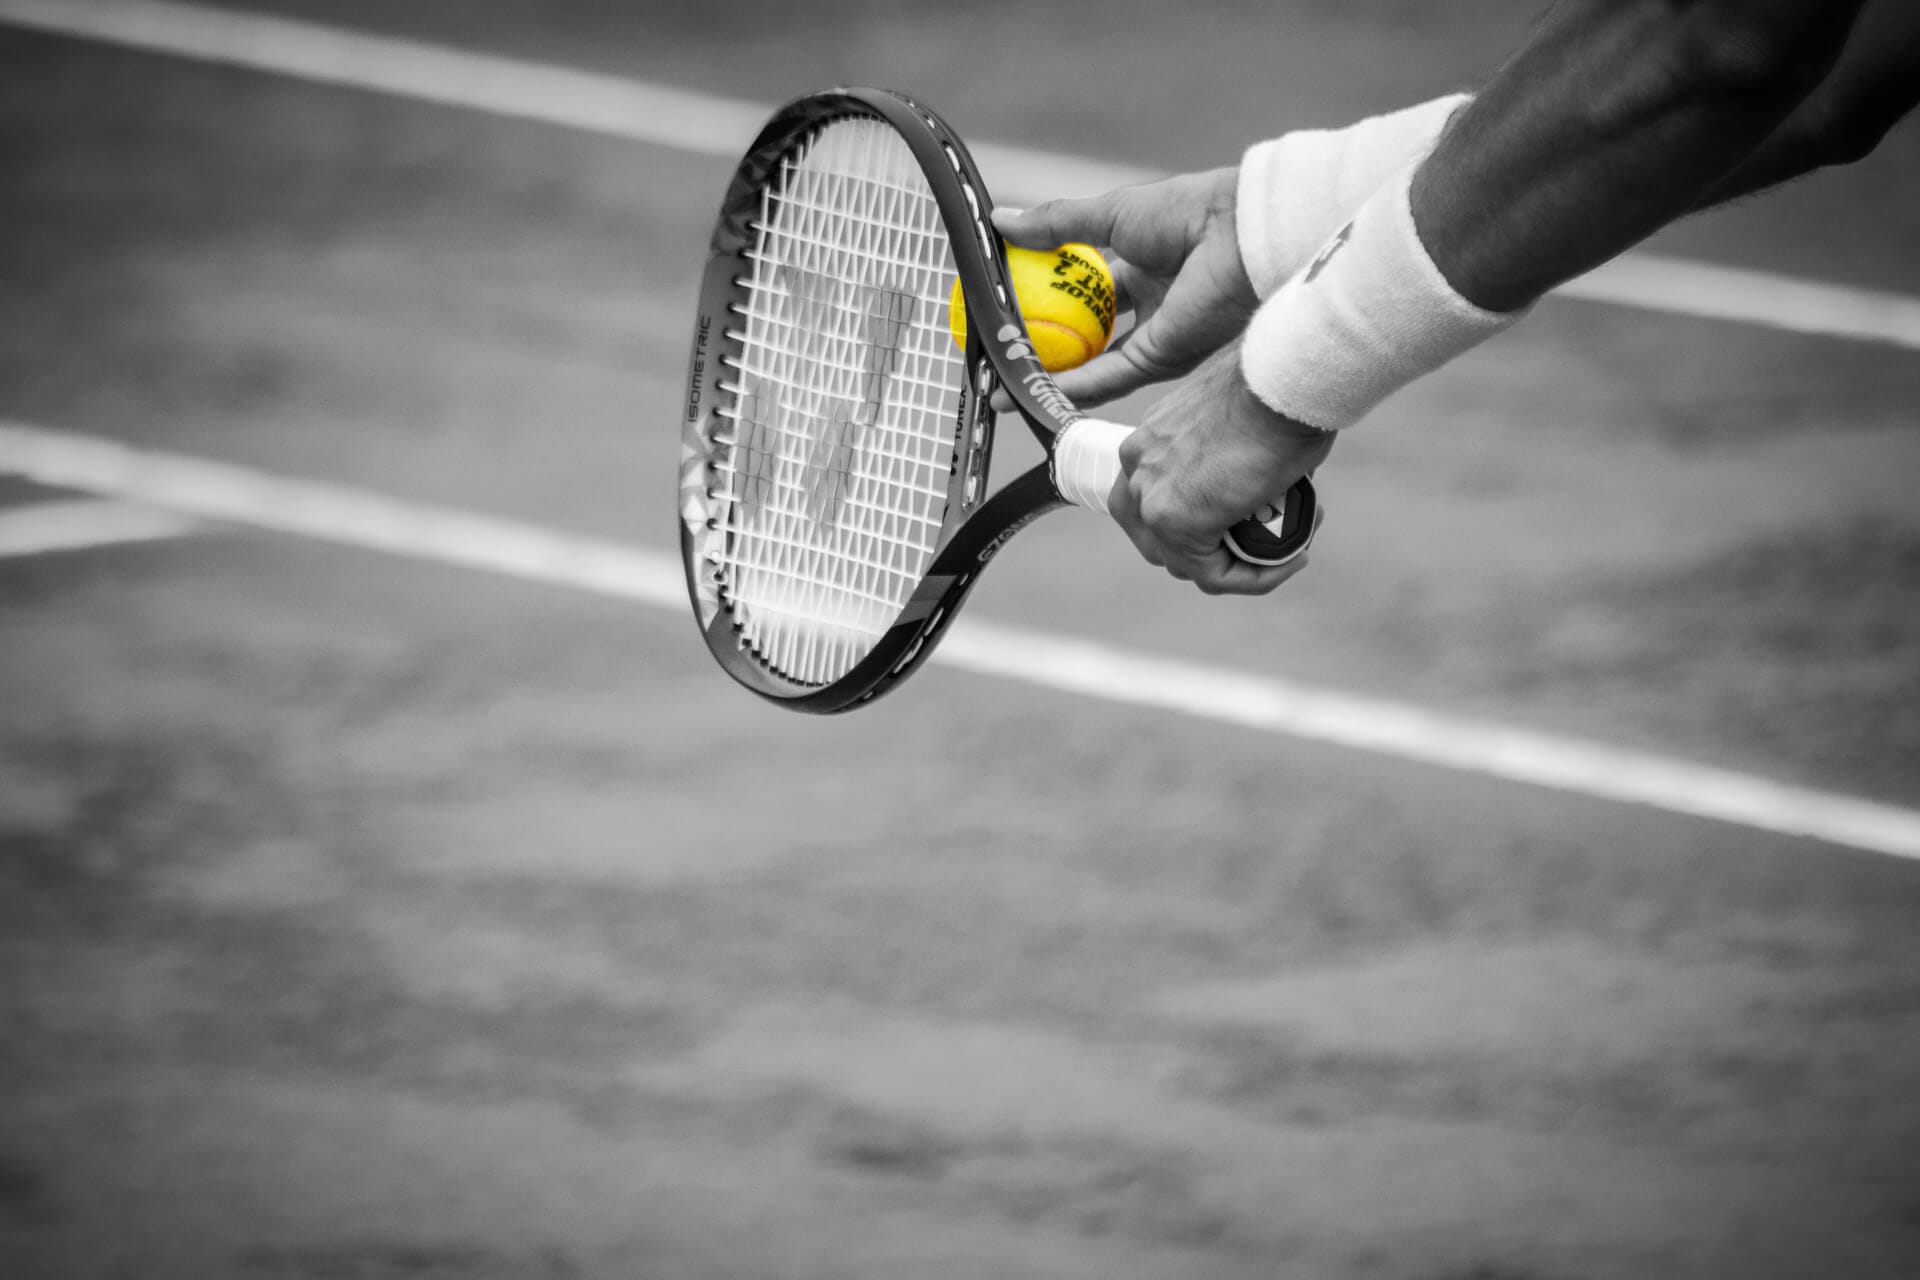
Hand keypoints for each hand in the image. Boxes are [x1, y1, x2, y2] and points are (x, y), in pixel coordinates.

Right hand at [993, 167, 1256, 408]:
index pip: (1082, 291)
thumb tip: (1002, 222)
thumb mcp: (1110, 214)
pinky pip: (1106, 378)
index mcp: (1140, 267)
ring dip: (1048, 376)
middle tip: (1000, 352)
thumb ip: (1056, 225)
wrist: (1237, 236)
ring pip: (1090, 365)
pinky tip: (1033, 388)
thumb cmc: (1186, 212)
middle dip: (1043, 347)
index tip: (1007, 306)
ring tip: (1004, 384)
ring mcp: (1152, 337)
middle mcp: (1147, 306)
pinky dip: (1069, 386)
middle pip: (1084, 335)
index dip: (1044, 299)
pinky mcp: (1158, 360)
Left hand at [1111, 341, 1333, 594]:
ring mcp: (1151, 497)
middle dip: (1211, 551)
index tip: (1249, 518)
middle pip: (1159, 541)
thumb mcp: (1237, 421)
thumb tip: (1254, 484)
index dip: (1200, 524)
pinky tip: (1292, 559)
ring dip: (1241, 566)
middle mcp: (1137, 469)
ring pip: (1188, 564)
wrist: (1282, 377)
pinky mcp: (1176, 522)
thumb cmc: (1275, 388)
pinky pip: (1214, 575)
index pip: (1154, 503)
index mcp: (1147, 442)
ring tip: (1290, 546)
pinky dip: (1254, 578)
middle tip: (1263, 543)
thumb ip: (1226, 454)